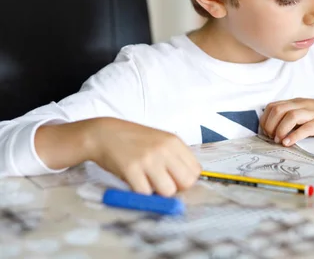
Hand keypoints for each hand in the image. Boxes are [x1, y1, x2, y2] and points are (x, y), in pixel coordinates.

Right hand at [86, 118, 201, 195]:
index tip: (174, 180)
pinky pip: (145, 193)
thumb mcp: (160, 141)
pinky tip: (135, 183)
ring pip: (168, 191)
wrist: (104, 134)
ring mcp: (148, 159)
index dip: (185, 180)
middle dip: (176, 189)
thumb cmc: (134, 140)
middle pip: (186, 182)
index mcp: (174, 142)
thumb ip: (175, 158)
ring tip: (148, 183)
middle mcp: (164, 149)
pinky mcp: (131, 169)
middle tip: (162, 185)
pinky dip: (141, 193)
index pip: (196, 170)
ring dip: (158, 193)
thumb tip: (189, 182)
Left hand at [260, 94, 313, 146]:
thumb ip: (293, 116)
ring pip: (290, 116)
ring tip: (279, 141)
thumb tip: (274, 129)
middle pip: (278, 110)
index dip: (265, 120)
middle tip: (271, 138)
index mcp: (297, 102)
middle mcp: (303, 105)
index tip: (266, 132)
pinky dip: (294, 136)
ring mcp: (313, 113)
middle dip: (270, 125)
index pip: (273, 106)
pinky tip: (289, 143)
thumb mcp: (307, 111)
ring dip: (280, 130)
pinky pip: (306, 128)